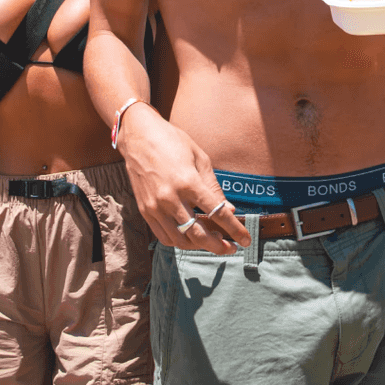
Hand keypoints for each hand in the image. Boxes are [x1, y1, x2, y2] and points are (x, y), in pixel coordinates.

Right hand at [118, 103, 250, 253]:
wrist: (138, 135)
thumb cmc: (172, 141)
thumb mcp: (199, 158)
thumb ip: (213, 187)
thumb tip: (229, 210)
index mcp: (188, 182)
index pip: (217, 213)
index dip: (235, 229)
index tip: (246, 240)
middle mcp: (171, 198)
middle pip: (199, 234)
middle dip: (218, 246)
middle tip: (231, 248)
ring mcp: (156, 207)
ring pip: (181, 240)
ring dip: (199, 246)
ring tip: (212, 241)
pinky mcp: (145, 211)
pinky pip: (164, 236)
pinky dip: (180, 242)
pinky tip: (190, 237)